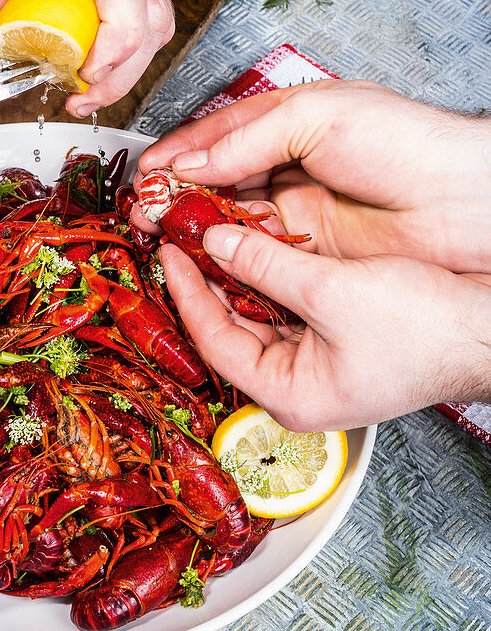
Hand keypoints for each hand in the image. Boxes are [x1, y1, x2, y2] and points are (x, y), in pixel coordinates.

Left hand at [0, 0, 174, 115]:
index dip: (115, 37)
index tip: (88, 72)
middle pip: (149, 12)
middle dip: (121, 71)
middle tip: (79, 98)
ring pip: (158, 20)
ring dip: (128, 67)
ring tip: (84, 90)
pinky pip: (148, 16)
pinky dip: (128, 51)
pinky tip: (95, 66)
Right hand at [137, 80, 490, 272]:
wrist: (461, 202)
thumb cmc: (403, 142)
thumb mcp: (315, 118)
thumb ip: (246, 140)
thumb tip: (190, 163)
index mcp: (291, 120)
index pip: (219, 134)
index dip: (179, 152)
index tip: (145, 172)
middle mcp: (290, 163)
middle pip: (217, 178)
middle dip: (176, 192)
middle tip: (144, 209)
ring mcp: (299, 208)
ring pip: (231, 216)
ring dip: (194, 223)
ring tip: (160, 232)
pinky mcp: (309, 250)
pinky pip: (256, 251)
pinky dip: (226, 252)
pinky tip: (202, 253)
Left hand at [162, 227, 490, 430]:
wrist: (488, 330)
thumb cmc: (426, 331)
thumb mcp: (332, 290)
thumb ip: (266, 264)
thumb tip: (217, 241)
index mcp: (288, 396)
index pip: (214, 341)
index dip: (188, 292)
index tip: (171, 253)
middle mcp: (296, 387)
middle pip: (231, 328)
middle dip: (210, 280)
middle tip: (186, 238)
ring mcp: (315, 366)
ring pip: (258, 314)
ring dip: (239, 274)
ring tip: (214, 234)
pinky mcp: (334, 343)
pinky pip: (286, 308)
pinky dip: (270, 277)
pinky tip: (258, 245)